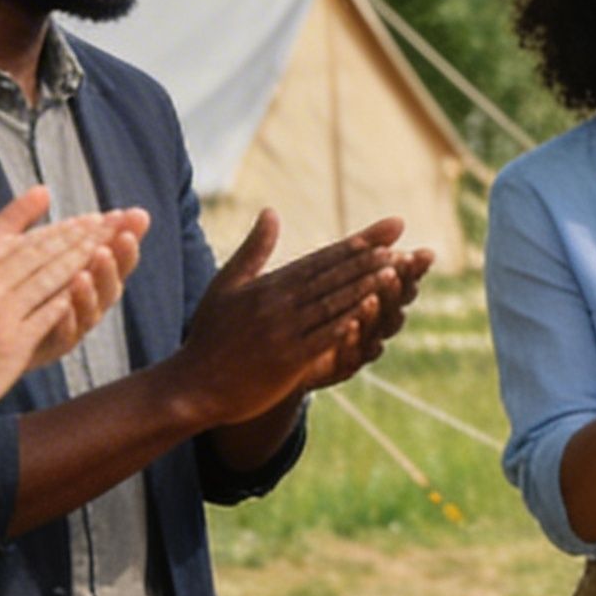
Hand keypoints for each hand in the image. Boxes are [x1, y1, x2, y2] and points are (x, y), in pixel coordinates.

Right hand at [0, 190, 150, 426]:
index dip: (25, 212)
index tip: (47, 194)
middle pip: (34, 251)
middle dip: (70, 233)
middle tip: (97, 218)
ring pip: (48, 277)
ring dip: (80, 257)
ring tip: (104, 243)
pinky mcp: (11, 345)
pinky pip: (48, 314)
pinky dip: (70, 297)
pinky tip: (90, 285)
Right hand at [179, 212, 431, 423]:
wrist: (193, 385)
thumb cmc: (210, 334)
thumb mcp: (227, 284)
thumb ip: (254, 249)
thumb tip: (272, 211)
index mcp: (269, 285)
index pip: (321, 259)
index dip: (356, 244)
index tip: (387, 231)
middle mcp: (278, 305)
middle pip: (332, 277)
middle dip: (370, 261)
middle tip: (402, 245)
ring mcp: (283, 333)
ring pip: (332, 304)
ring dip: (365, 287)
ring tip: (397, 272)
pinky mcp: (287, 361)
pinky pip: (322, 339)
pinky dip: (346, 325)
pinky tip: (370, 314)